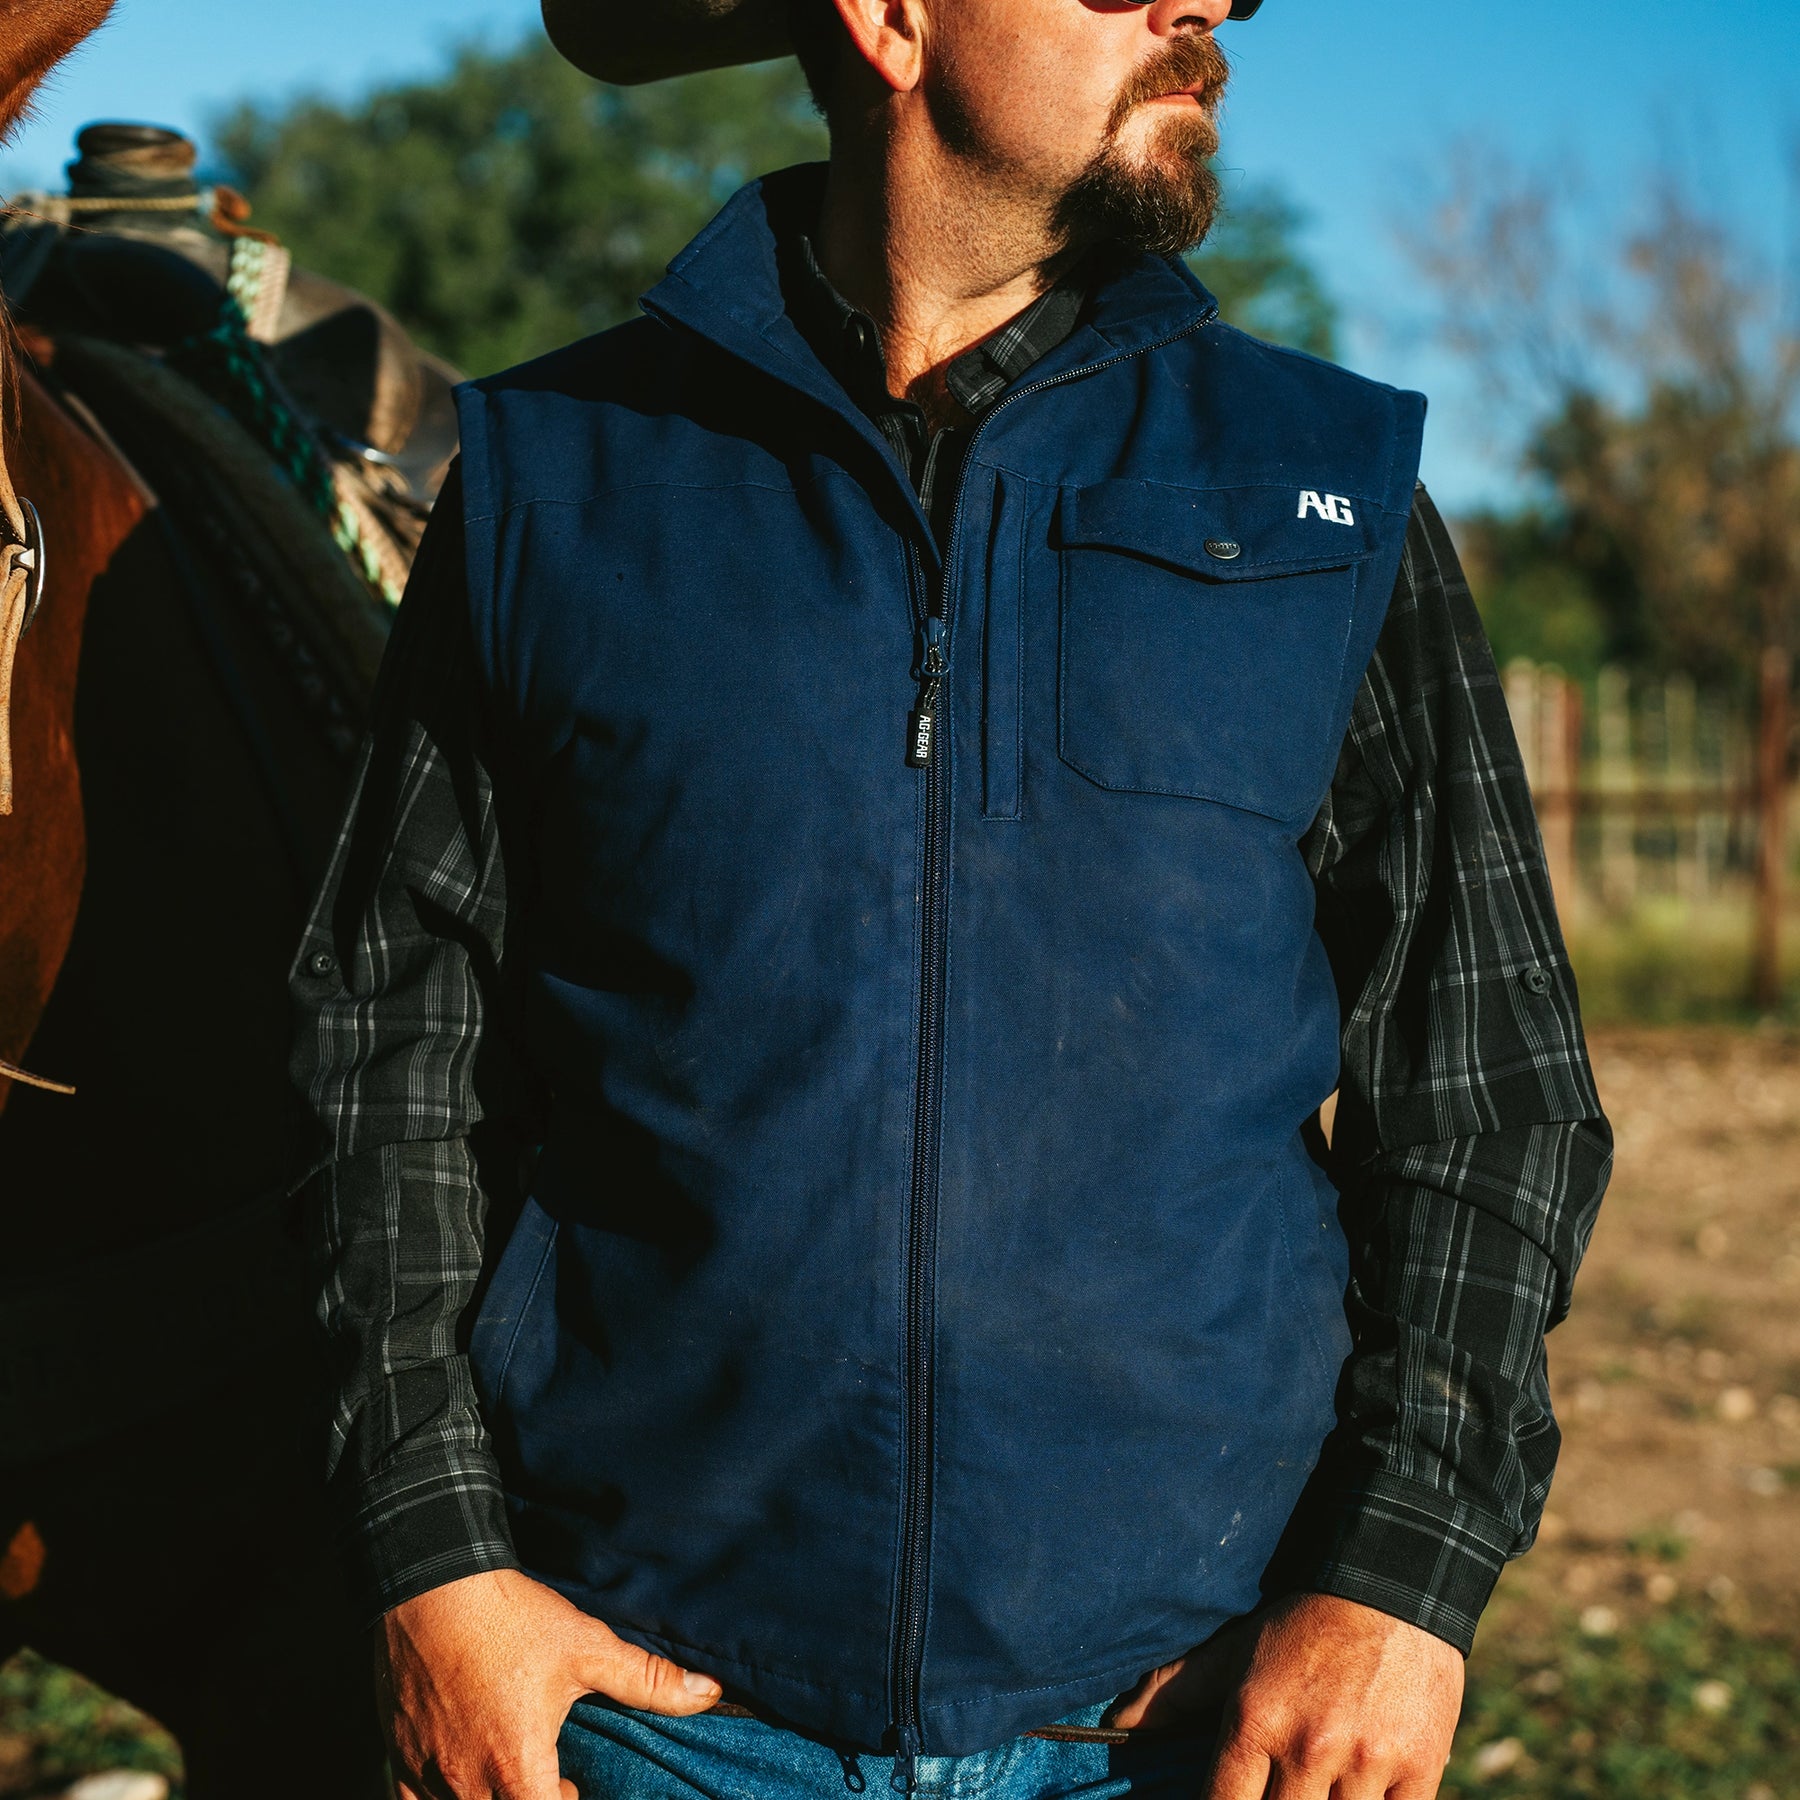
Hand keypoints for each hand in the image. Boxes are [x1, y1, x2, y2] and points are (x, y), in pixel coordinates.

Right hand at [377, 1567, 722, 1799]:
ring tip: (513, 1775)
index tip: (578, 1789)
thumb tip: (709, 1695)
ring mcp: (425, 1774)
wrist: (432, 1583)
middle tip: (555, 1782)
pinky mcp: (398, 1756)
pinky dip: (440, 1799)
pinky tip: (462, 1775)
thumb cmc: (511, 1619)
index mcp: (516, 1768)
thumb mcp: (586, 1648)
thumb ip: (647, 1681)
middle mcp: (466, 1785)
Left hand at [1110, 1592, 1463, 1799]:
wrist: (1391, 1585)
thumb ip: (1176, 1692)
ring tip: (1309, 1790)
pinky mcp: (1420, 1770)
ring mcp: (1368, 1763)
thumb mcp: (1235, 1650)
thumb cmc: (1303, 1625)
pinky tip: (1354, 1795)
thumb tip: (1120, 1725)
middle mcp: (1310, 1747)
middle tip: (1274, 1794)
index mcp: (1256, 1720)